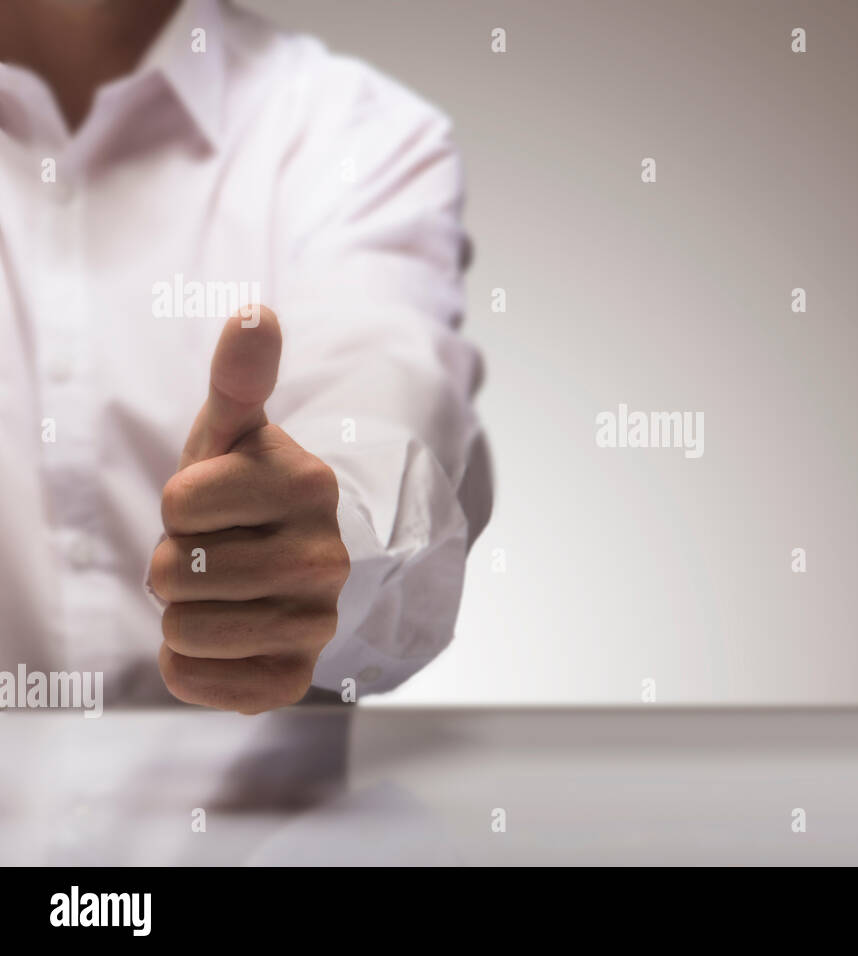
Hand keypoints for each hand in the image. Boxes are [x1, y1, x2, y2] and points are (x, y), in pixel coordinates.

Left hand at [149, 307, 349, 712]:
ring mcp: (318, 621)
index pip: (178, 501)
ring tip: (218, 594)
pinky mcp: (297, 676)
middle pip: (173, 572)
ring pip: (183, 629)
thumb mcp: (234, 434)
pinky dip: (189, 666)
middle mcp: (325, 556)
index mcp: (308, 484)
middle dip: (173, 561)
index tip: (214, 503)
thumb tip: (255, 312)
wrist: (287, 567)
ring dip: (179, 612)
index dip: (179, 503)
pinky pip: (200, 683)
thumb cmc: (243, 493)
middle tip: (212, 553)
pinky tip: (220, 640)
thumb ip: (239, 377)